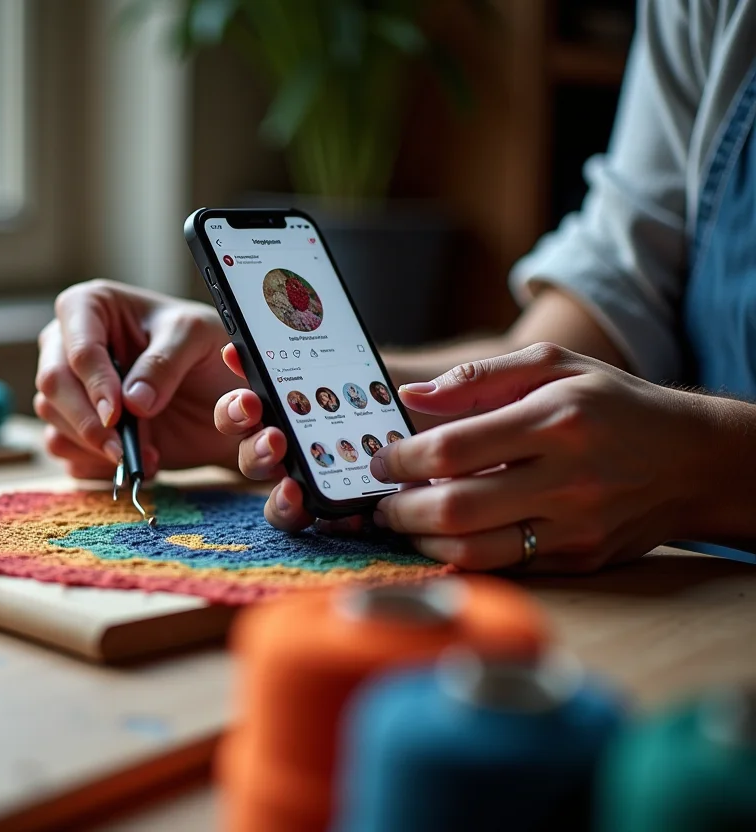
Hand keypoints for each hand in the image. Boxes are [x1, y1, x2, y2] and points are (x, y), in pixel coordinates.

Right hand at [35, 280, 240, 477]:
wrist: (215, 392)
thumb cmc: (203, 346)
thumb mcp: (197, 336)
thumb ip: (164, 362)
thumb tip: (132, 401)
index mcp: (91, 307)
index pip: (78, 346)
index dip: (95, 382)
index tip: (117, 413)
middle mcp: (67, 343)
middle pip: (52, 383)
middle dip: (86, 421)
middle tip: (120, 448)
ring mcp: (67, 386)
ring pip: (52, 419)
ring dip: (95, 446)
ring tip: (145, 454)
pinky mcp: (73, 424)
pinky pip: (63, 448)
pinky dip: (97, 464)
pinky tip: (136, 460)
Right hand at [212, 344, 366, 533]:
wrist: (428, 414)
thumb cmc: (383, 385)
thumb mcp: (349, 361)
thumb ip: (294, 355)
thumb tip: (235, 351)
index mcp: (280, 409)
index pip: (241, 412)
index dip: (236, 410)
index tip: (249, 403)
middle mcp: (286, 447)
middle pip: (252, 457)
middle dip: (256, 450)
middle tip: (275, 441)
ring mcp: (309, 480)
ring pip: (278, 498)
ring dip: (278, 498)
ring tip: (294, 490)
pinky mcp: (337, 505)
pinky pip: (319, 521)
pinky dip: (328, 520)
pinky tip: (349, 514)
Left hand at [370, 343, 702, 572]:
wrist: (692, 459)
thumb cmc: (611, 404)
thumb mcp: (553, 366)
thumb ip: (477, 378)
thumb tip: (411, 396)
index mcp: (554, 420)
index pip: (451, 449)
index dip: (400, 459)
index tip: (380, 460)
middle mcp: (567, 478)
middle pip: (455, 507)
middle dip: (400, 509)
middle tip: (382, 501)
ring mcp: (576, 526)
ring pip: (476, 550)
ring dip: (424, 540)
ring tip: (407, 522)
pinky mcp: (581, 560)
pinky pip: (506, 568)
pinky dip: (463, 557)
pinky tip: (446, 538)